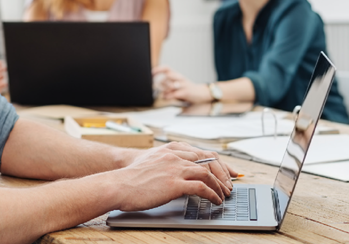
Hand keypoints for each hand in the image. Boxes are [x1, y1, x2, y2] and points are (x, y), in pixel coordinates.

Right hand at [113, 142, 236, 211]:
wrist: (119, 184)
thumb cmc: (132, 178)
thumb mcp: (152, 162)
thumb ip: (167, 163)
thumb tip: (180, 174)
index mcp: (169, 149)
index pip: (201, 151)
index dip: (217, 162)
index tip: (227, 171)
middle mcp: (174, 155)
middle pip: (208, 159)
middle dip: (222, 173)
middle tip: (229, 185)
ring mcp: (175, 168)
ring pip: (207, 172)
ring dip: (219, 185)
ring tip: (223, 195)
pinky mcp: (174, 183)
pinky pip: (201, 187)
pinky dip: (212, 194)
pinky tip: (214, 201)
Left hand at [153, 66, 211, 103]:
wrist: (202, 93)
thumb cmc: (188, 88)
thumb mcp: (178, 83)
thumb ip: (169, 83)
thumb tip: (157, 85)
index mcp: (177, 75)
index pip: (166, 68)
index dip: (158, 69)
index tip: (151, 73)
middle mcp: (180, 78)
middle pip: (167, 75)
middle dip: (161, 82)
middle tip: (158, 88)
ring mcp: (183, 84)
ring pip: (170, 84)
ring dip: (164, 90)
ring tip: (163, 94)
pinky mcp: (186, 92)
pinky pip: (174, 93)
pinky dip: (168, 96)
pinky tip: (166, 97)